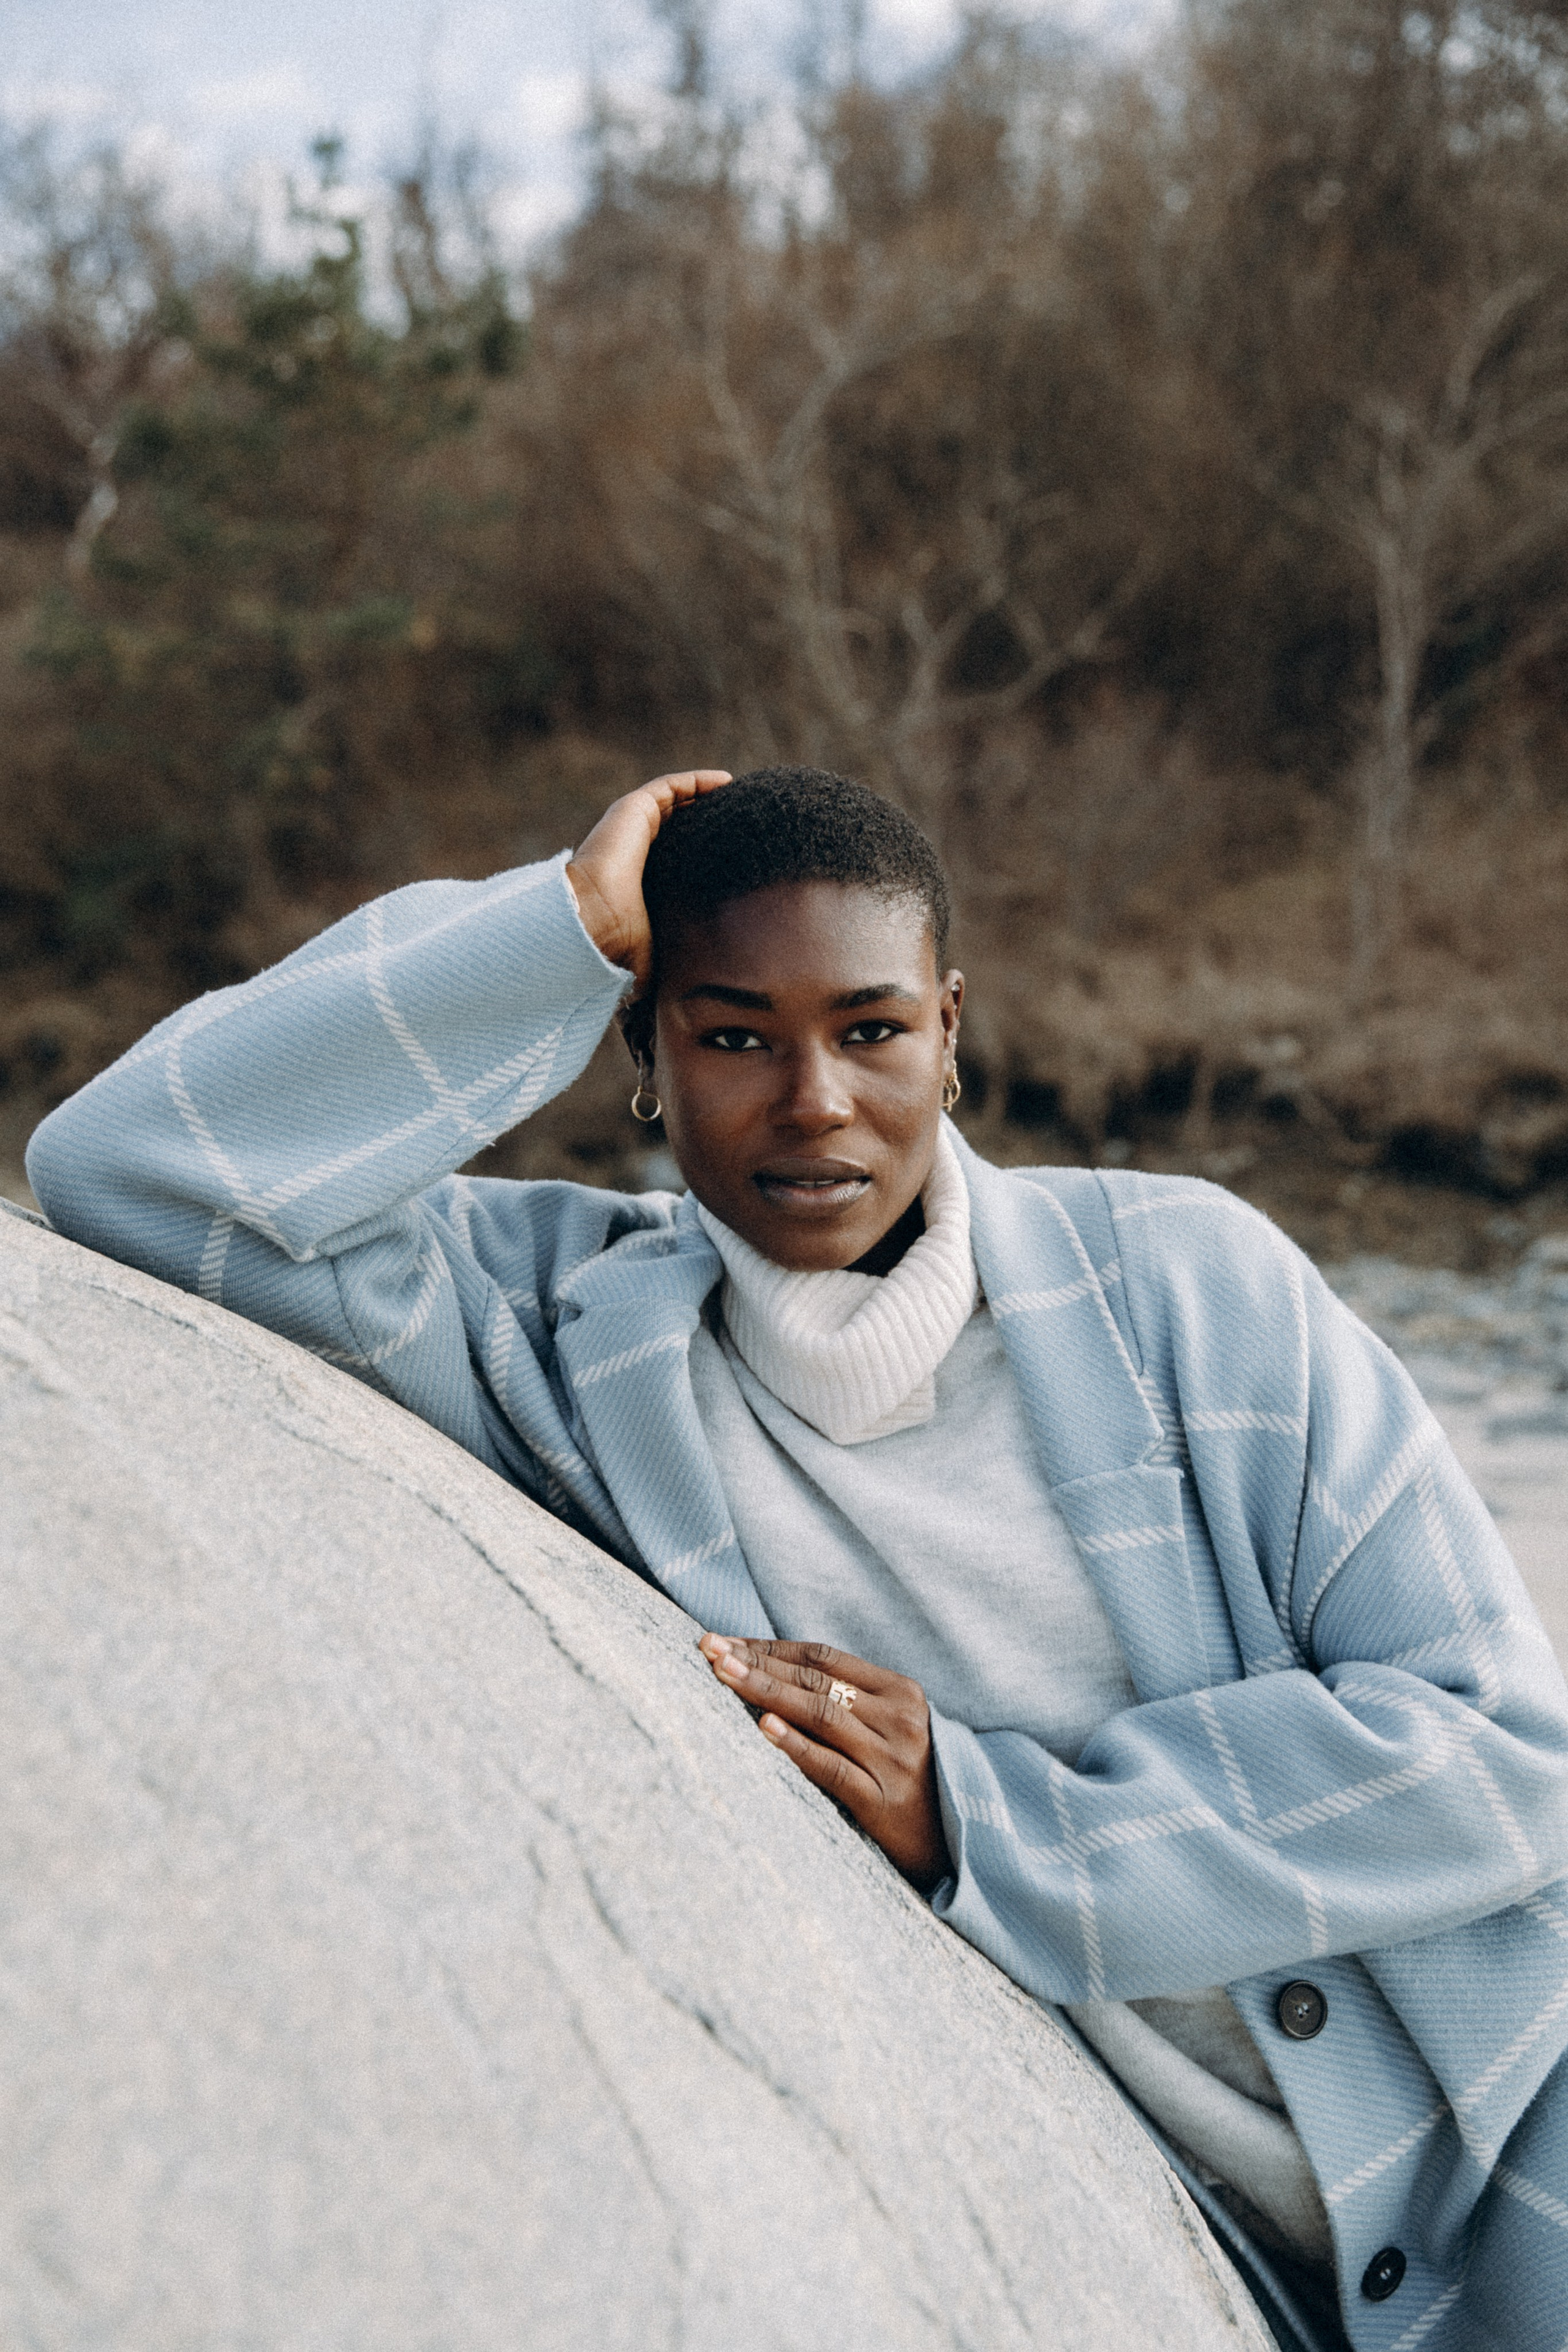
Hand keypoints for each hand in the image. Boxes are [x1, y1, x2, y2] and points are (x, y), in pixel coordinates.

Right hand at [566, 769, 731, 990]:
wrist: (590, 925)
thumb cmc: (616, 946)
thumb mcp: (653, 956)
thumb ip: (668, 967)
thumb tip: (684, 1007)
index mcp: (638, 881)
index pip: (673, 858)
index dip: (701, 852)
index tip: (732, 855)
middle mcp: (633, 851)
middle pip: (675, 826)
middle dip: (706, 820)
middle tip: (741, 823)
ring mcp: (630, 828)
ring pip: (673, 802)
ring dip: (704, 796)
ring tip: (737, 797)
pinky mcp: (631, 811)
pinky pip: (669, 787)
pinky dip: (696, 782)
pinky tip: (726, 782)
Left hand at [698, 1634, 951, 1889]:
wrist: (960, 1842)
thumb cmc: (911, 1778)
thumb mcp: (890, 1728)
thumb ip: (847, 1701)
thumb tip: (772, 1671)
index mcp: (900, 1691)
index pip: (824, 1658)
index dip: (771, 1646)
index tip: (724, 1639)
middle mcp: (899, 1717)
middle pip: (816, 1680)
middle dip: (757, 1662)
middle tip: (708, 1647)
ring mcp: (892, 1758)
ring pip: (820, 1714)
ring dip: (765, 1691)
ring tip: (722, 1674)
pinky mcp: (882, 1800)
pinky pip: (831, 1767)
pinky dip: (795, 1745)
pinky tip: (763, 1728)